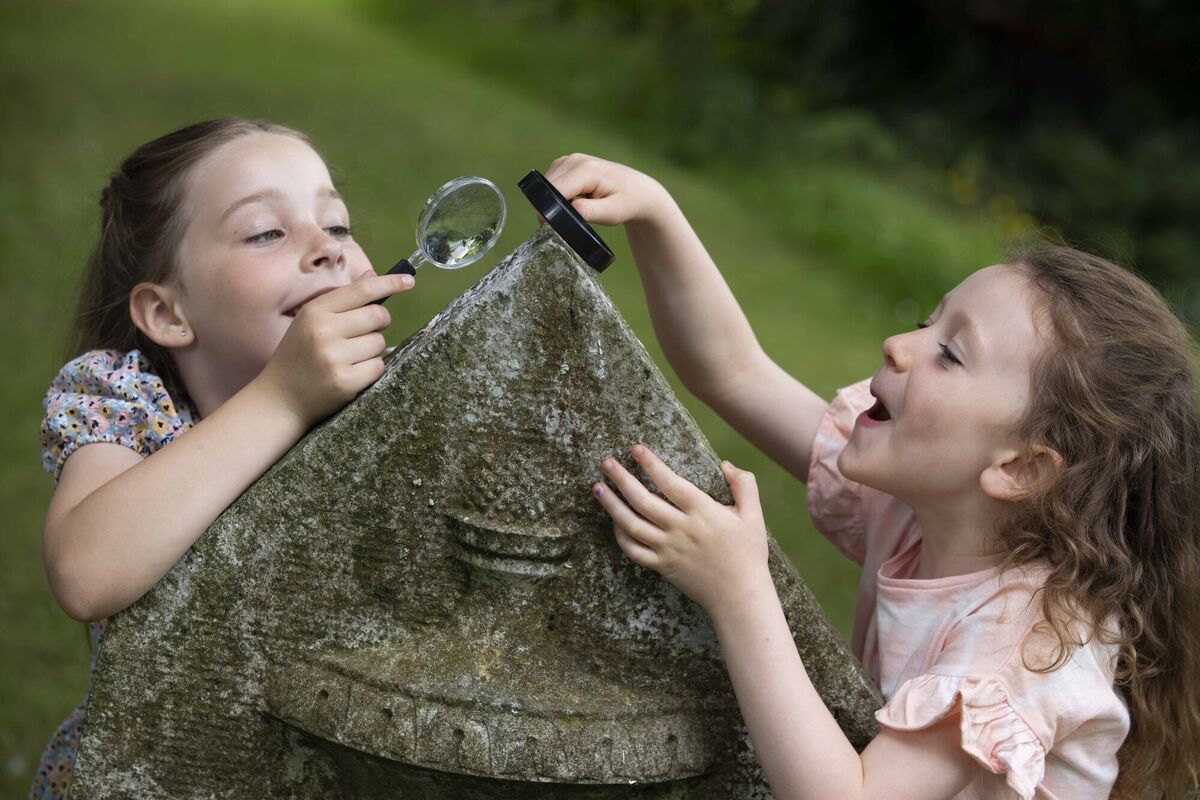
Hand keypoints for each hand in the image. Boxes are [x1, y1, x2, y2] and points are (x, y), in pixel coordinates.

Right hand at [255, 272, 414, 426]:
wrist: (279, 399)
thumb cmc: (299, 356)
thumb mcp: (310, 321)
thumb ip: (343, 299)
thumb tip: (374, 276)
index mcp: (315, 311)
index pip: (362, 290)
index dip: (389, 283)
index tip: (408, 281)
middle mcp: (323, 331)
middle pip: (377, 315)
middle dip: (380, 322)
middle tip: (366, 332)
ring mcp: (334, 358)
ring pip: (380, 343)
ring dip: (373, 349)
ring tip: (350, 357)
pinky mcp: (345, 382)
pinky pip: (378, 367)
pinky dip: (371, 369)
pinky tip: (351, 373)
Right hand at [543, 153, 671, 227]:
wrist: (637, 190)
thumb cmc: (627, 202)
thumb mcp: (612, 212)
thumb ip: (591, 212)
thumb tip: (570, 211)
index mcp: (586, 170)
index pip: (554, 190)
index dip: (548, 209)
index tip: (550, 227)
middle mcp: (574, 160)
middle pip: (546, 187)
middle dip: (550, 206)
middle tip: (567, 222)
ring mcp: (569, 160)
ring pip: (545, 185)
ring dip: (552, 200)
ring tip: (574, 210)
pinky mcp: (566, 164)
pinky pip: (550, 182)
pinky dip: (556, 194)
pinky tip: (573, 201)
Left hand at [592, 444, 772, 615]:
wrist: (739, 595)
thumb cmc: (748, 553)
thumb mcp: (753, 515)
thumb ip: (744, 485)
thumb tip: (725, 464)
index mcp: (702, 512)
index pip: (670, 482)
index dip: (651, 464)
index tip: (636, 449)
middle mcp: (681, 529)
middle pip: (643, 500)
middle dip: (622, 479)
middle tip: (606, 463)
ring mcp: (668, 549)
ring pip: (632, 525)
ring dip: (612, 505)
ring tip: (598, 487)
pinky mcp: (662, 566)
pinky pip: (633, 550)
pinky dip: (620, 536)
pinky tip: (614, 521)